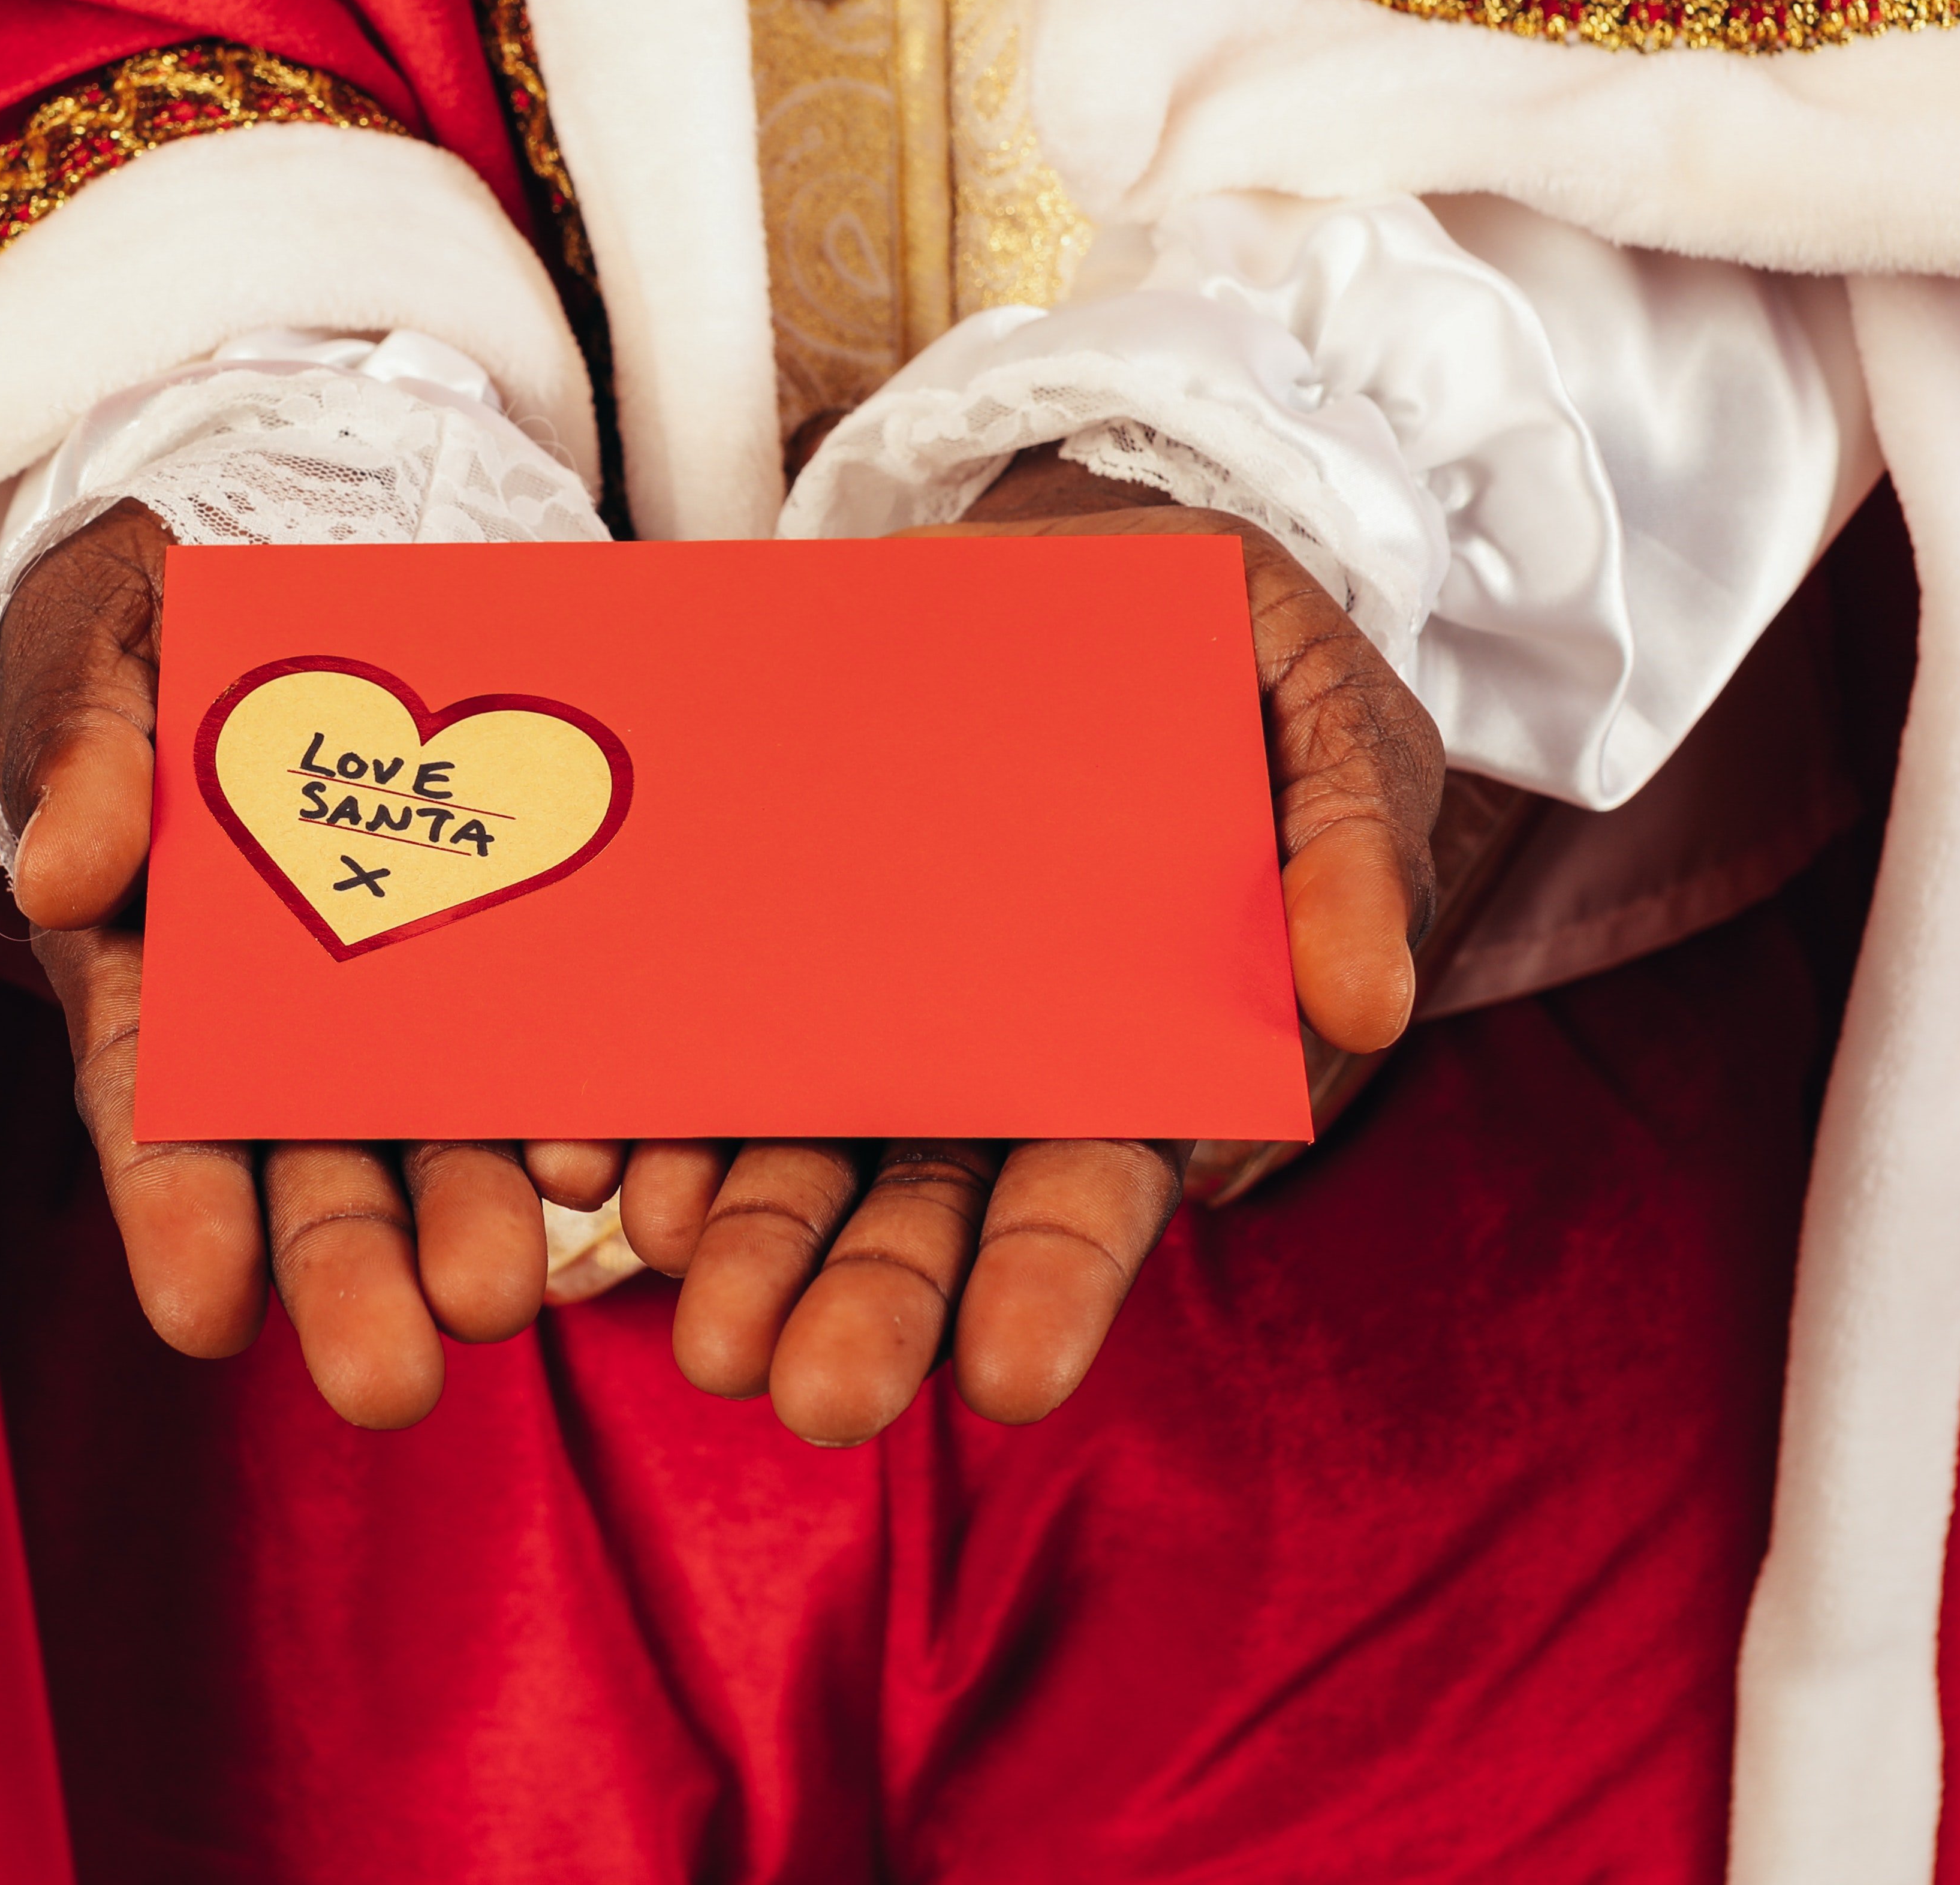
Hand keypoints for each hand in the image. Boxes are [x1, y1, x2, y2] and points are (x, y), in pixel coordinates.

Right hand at [0, 502, 622, 1426]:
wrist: (297, 549)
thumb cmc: (158, 619)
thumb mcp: (99, 645)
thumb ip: (84, 747)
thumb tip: (65, 874)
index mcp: (152, 971)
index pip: (153, 1108)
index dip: (177, 1211)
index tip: (205, 1310)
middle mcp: (277, 1020)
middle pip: (305, 1165)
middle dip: (345, 1271)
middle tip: (393, 1379)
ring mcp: (399, 999)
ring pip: (431, 1137)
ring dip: (466, 1224)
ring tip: (506, 1300)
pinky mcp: (508, 957)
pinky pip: (542, 1047)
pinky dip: (571, 1113)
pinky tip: (607, 1174)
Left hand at [617, 449, 1444, 1444]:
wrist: (1095, 566)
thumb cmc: (1242, 674)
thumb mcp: (1331, 740)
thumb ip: (1354, 868)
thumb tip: (1366, 1006)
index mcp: (1139, 1063)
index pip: (1090, 1201)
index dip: (1048, 1287)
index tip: (1006, 1374)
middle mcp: (992, 1073)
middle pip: (925, 1217)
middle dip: (868, 1309)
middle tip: (805, 1394)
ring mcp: (874, 1018)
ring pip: (800, 1156)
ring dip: (745, 1244)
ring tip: (700, 1322)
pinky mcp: (776, 943)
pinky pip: (698, 1044)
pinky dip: (643, 1113)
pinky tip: (593, 1168)